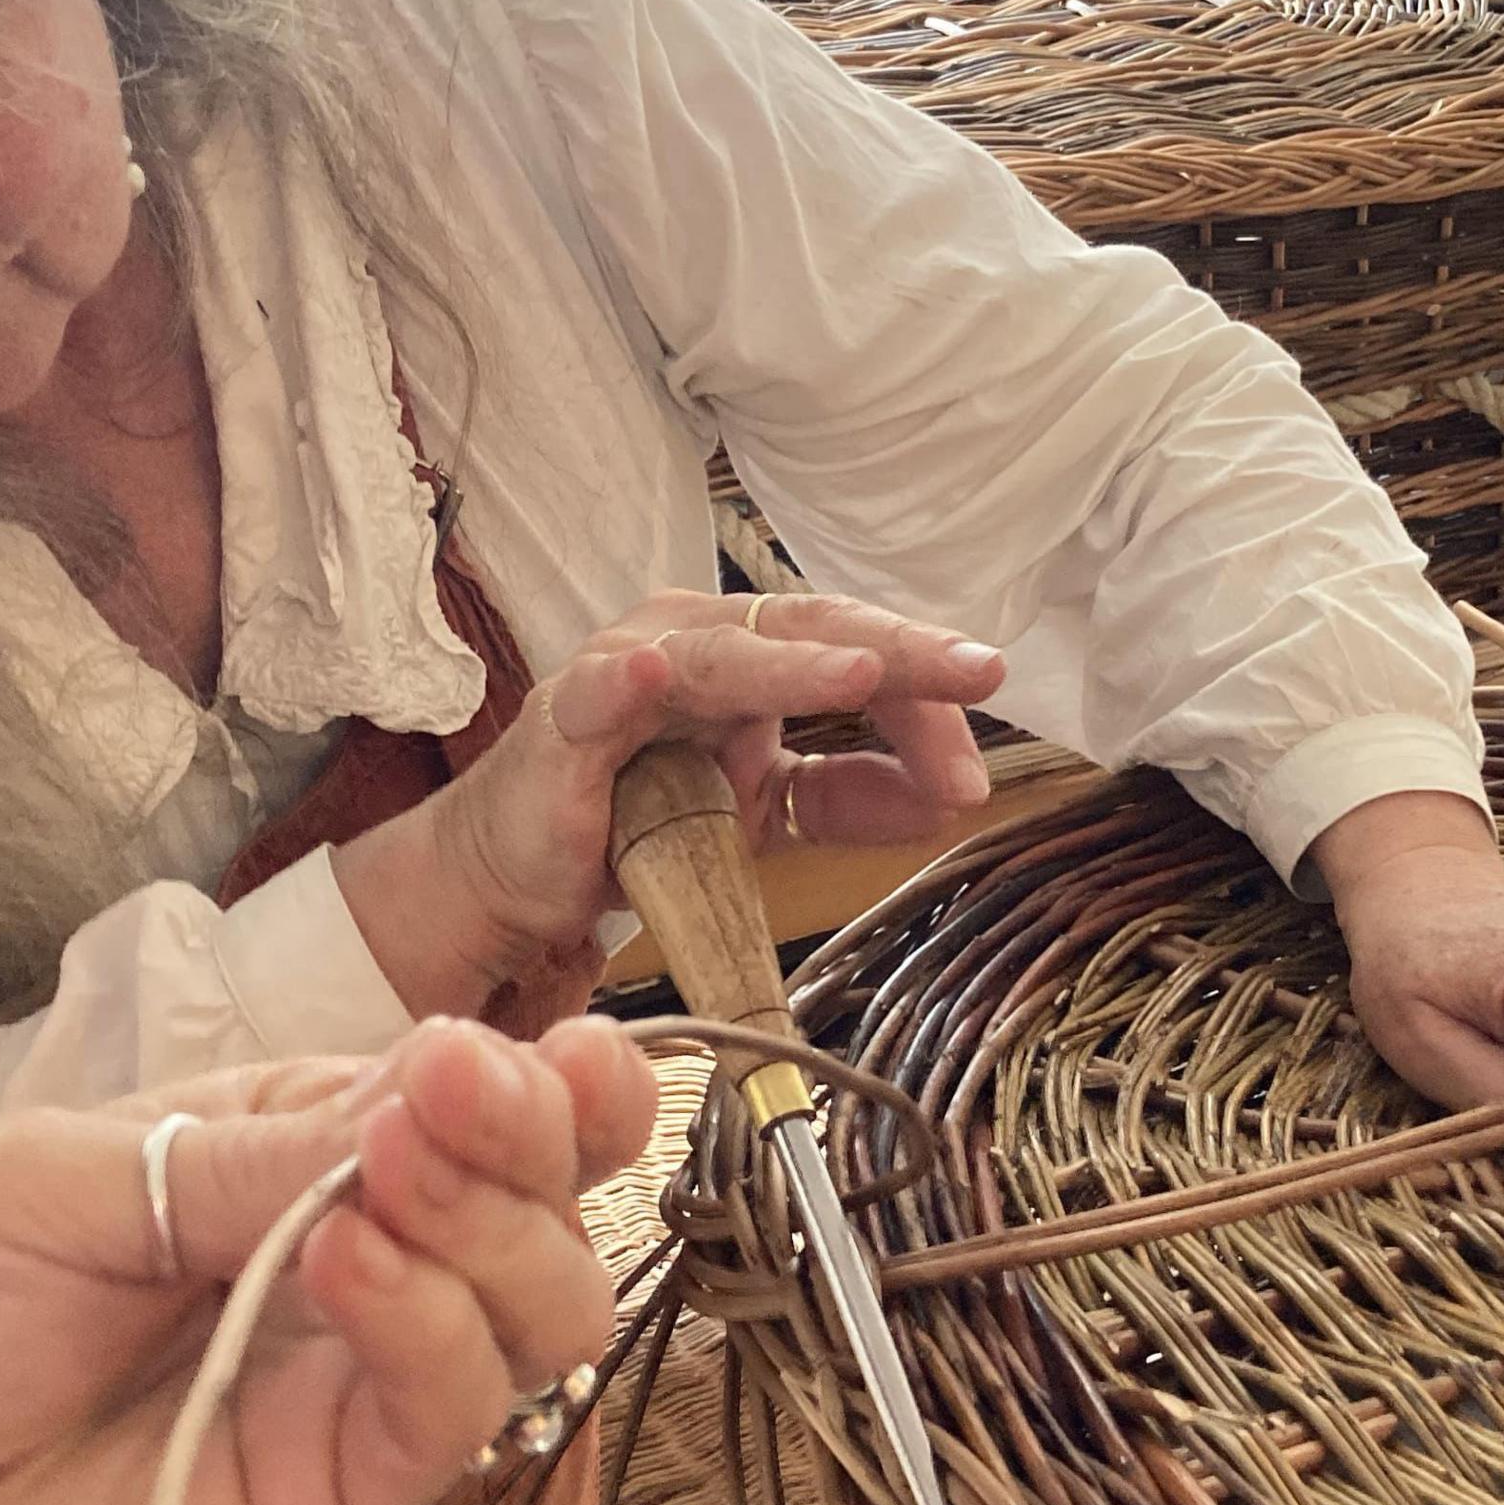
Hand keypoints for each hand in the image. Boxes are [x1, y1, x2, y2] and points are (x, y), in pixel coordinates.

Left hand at [0, 1018, 661, 1504]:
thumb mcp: (49, 1186)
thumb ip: (241, 1151)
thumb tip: (419, 1101)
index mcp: (275, 1157)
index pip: (454, 1096)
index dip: (506, 1070)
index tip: (480, 1050)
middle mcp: (341, 1263)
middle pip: (536, 1194)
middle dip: (542, 1127)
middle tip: (469, 1093)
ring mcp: (345, 1388)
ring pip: (536, 1307)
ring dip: (500, 1220)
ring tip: (400, 1171)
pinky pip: (452, 1412)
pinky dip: (427, 1322)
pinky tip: (338, 1261)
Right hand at [332, 590, 1006, 1019]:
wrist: (522, 874)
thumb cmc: (639, 820)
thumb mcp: (772, 814)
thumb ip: (855, 798)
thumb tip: (955, 798)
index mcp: (756, 654)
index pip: (862, 653)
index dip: (929, 699)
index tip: (981, 763)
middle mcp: (701, 643)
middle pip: (812, 630)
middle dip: (900, 652)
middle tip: (977, 671)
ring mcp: (630, 671)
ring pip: (723, 655)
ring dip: (794, 661)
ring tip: (863, 668)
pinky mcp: (565, 721)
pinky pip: (599, 692)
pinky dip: (626, 678)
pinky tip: (655, 669)